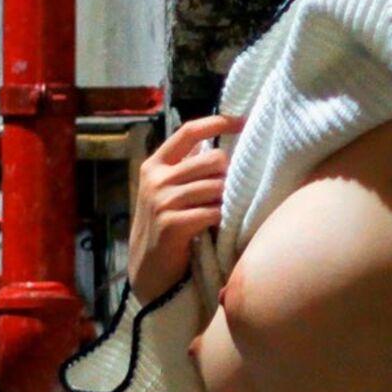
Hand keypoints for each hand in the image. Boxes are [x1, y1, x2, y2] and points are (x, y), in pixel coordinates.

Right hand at [127, 112, 241, 297]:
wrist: (148, 270)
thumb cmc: (165, 228)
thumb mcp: (167, 192)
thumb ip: (186, 170)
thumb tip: (220, 147)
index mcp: (155, 165)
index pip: (189, 132)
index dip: (218, 122)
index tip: (242, 121)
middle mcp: (156, 179)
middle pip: (212, 159)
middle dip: (228, 175)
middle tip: (229, 192)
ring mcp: (162, 201)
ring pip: (216, 186)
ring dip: (226, 200)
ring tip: (222, 212)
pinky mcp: (172, 224)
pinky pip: (212, 212)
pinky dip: (222, 218)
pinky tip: (219, 226)